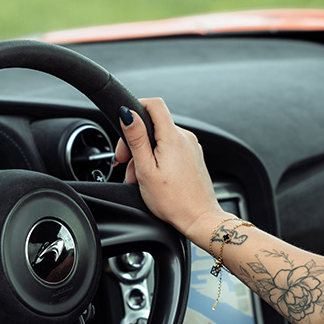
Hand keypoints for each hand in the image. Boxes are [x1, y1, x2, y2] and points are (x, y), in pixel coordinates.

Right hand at [114, 97, 226, 236]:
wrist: (200, 219)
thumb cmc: (173, 201)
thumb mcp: (146, 170)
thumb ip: (136, 139)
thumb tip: (128, 114)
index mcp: (172, 137)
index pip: (154, 104)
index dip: (136, 108)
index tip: (124, 126)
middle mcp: (185, 137)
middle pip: (154, 125)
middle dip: (135, 141)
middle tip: (124, 163)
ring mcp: (191, 147)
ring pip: (161, 140)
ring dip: (145, 154)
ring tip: (138, 178)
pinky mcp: (193, 157)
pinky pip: (171, 150)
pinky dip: (158, 159)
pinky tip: (153, 178)